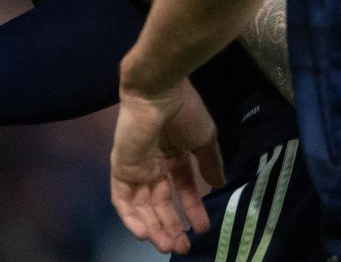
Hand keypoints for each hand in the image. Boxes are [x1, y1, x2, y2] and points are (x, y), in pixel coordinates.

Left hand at [111, 81, 223, 253]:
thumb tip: (219, 185)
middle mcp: (154, 166)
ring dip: (154, 228)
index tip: (203, 229)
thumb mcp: (205, 139)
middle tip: (184, 247)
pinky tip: (146, 233)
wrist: (160, 93)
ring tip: (169, 246)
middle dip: (172, 226)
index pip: (183, 190)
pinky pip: (123, 201)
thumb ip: (210, 164)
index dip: (192, 210)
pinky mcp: (121, 170)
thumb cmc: (185, 112)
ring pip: (143, 207)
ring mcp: (136, 169)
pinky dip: (132, 219)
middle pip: (161, 204)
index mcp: (174, 156)